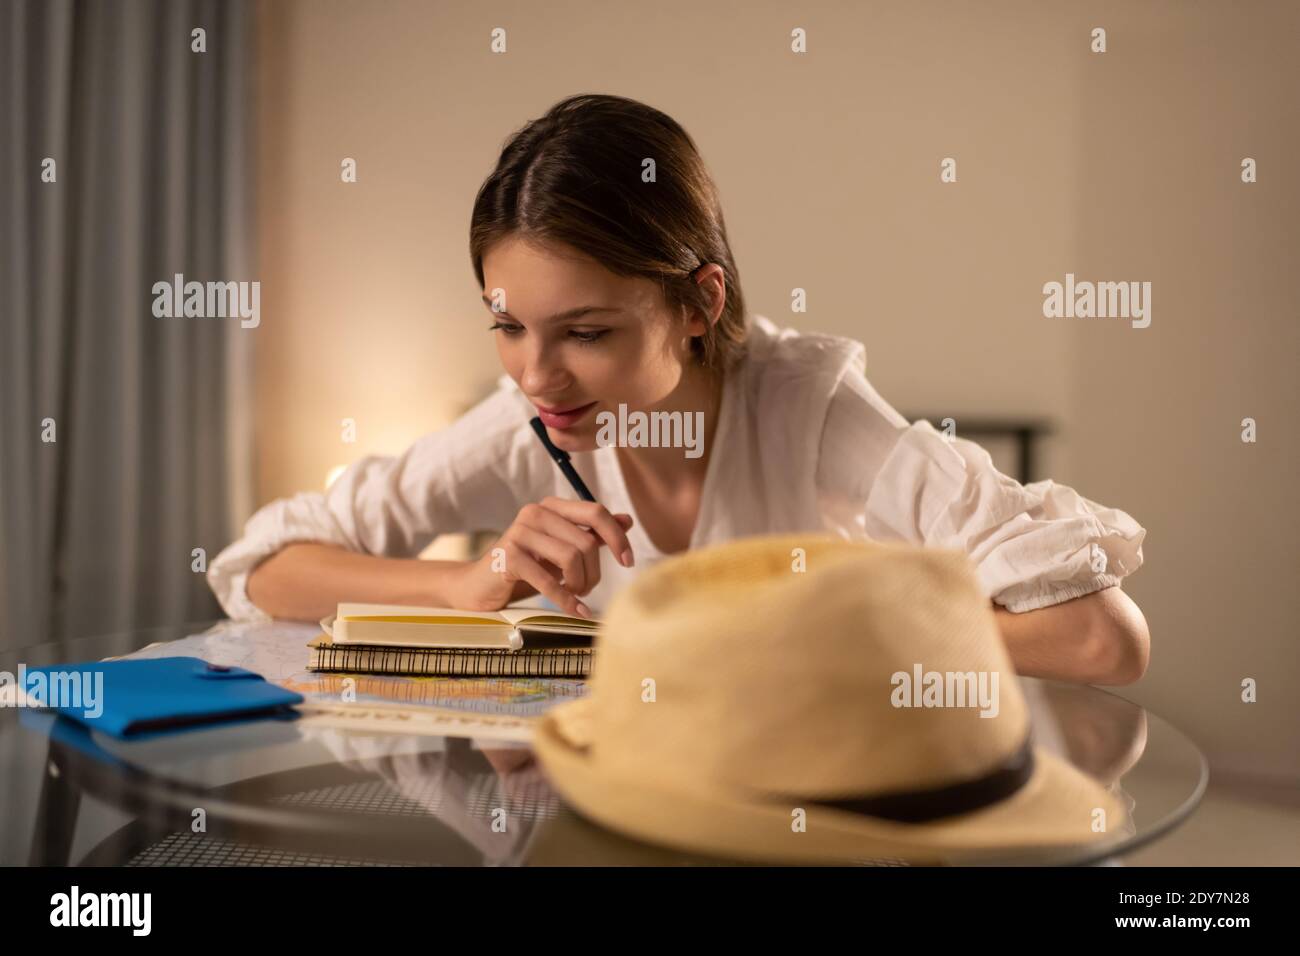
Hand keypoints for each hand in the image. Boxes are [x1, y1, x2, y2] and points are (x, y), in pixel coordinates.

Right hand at [453, 497, 635, 616]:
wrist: (481, 586)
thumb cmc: (527, 568)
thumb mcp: (562, 550)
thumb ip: (591, 534)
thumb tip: (627, 520)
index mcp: (552, 506)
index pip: (596, 512)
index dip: (617, 538)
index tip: (628, 562)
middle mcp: (536, 512)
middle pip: (587, 541)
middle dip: (594, 573)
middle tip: (587, 589)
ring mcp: (520, 531)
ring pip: (572, 558)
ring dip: (581, 585)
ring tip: (576, 595)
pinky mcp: (509, 555)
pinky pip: (549, 579)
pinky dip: (566, 600)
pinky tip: (575, 611)